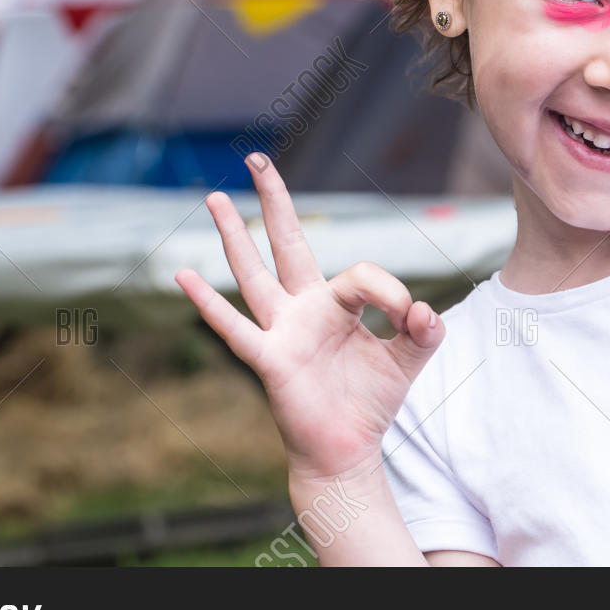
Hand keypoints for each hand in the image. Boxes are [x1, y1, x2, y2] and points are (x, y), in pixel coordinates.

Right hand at [174, 154, 447, 482]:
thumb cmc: (371, 401)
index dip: (391, 291)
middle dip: (274, 200)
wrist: (348, 450)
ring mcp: (281, 332)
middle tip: (258, 159)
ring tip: (212, 197)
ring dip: (235, 236)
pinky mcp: (270, 361)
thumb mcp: (410, 360)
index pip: (360, 273)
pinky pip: (236, 329)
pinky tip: (183, 275)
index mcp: (335, 304)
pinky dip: (209, 304)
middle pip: (286, 243)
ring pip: (253, 274)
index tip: (413, 318)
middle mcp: (302, 309)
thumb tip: (426, 310)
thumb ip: (425, 332)